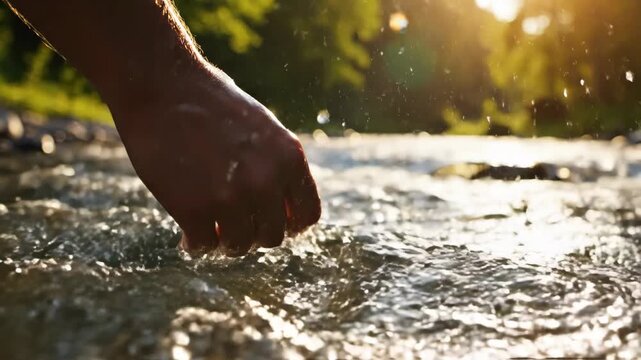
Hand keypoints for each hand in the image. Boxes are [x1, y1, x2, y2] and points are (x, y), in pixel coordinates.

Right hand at [112, 63, 320, 255]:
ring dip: (225, 243)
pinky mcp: (194, 209)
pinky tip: (187, 236)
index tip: (270, 223)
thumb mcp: (263, 128)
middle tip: (233, 226)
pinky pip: (203, 246)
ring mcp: (231, 198)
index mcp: (290, 158)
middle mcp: (266, 181)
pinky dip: (195, 244)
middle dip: (254, 234)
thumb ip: (279, 166)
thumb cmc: (211, 104)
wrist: (162, 87)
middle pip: (273, 236)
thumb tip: (284, 207)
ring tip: (212, 230)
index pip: (307, 215)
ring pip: (239, 246)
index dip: (290, 225)